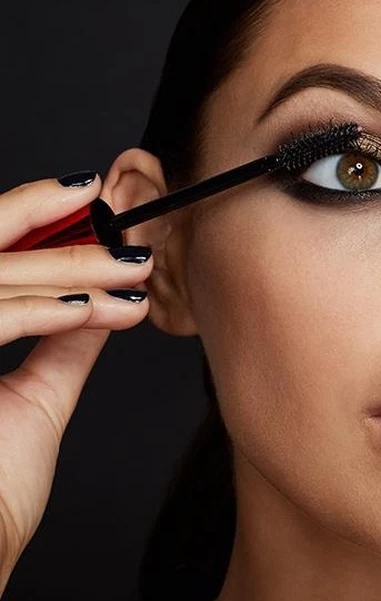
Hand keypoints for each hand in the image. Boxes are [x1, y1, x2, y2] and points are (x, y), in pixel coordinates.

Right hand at [0, 171, 152, 591]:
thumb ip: (61, 343)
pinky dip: (53, 309)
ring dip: (71, 268)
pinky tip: (97, 308)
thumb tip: (98, 299)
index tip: (88, 200)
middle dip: (49, 218)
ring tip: (130, 271)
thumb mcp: (35, 399)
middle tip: (113, 212)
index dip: (29, 215)